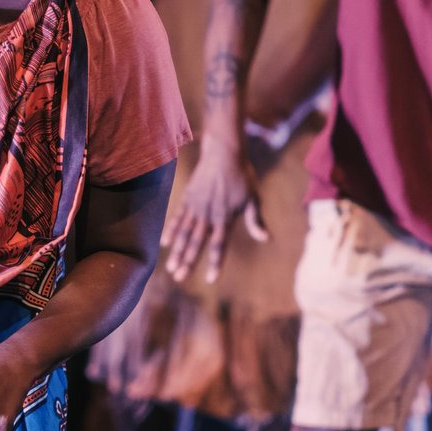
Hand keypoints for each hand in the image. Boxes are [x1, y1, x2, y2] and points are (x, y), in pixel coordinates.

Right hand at [161, 144, 266, 283]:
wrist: (223, 152)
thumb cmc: (242, 176)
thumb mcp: (253, 198)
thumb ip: (256, 220)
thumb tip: (266, 239)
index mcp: (225, 217)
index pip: (219, 245)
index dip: (215, 262)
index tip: (211, 279)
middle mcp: (208, 215)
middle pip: (196, 242)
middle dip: (187, 261)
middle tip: (179, 278)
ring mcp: (196, 207)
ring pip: (184, 233)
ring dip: (177, 251)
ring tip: (171, 268)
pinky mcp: (188, 198)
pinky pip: (177, 217)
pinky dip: (171, 230)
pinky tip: (165, 243)